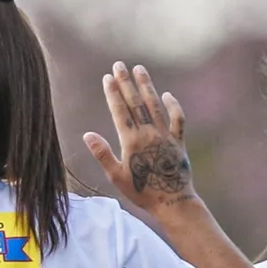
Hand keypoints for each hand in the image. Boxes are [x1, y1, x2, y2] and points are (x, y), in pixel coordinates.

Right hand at [84, 62, 196, 213]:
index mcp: (132, 142)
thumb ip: (103, 154)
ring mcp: (165, 136)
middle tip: (119, 65)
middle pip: (136, 103)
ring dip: (146, 86)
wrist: (173, 202)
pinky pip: (177, 119)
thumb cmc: (142, 192)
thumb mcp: (117, 177)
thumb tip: (87, 135)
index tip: (107, 77)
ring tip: (139, 69)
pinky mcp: (178, 141)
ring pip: (154, 105)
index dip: (113, 93)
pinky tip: (166, 95)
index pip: (120, 111)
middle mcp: (149, 134)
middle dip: (126, 83)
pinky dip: (173, 106)